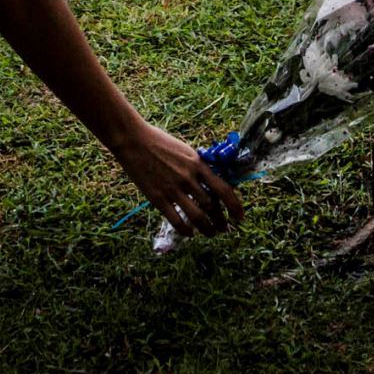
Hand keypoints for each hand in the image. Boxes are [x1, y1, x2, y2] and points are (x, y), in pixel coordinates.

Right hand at [114, 122, 245, 238]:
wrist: (134, 140)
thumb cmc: (160, 142)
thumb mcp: (186, 151)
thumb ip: (198, 167)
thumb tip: (212, 183)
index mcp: (198, 164)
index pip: (223, 189)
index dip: (235, 206)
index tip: (240, 216)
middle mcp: (189, 178)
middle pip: (212, 206)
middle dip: (222, 221)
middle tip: (225, 228)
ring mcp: (173, 189)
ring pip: (197, 216)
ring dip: (207, 228)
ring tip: (211, 233)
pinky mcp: (157, 197)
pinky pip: (175, 220)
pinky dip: (185, 230)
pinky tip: (190, 233)